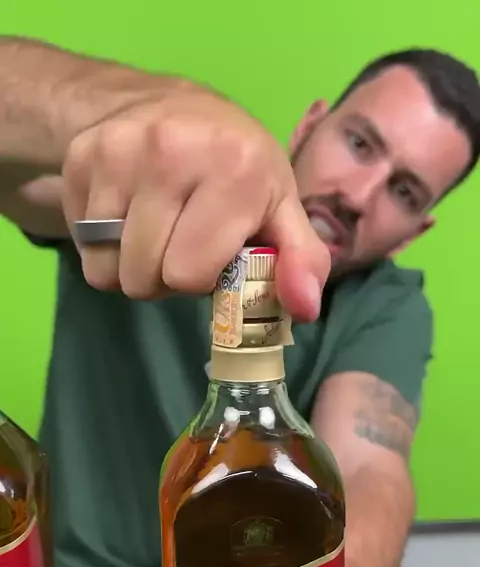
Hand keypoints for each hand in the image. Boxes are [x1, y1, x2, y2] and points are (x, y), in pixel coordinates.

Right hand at [61, 84, 329, 319]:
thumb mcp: (281, 206)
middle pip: (143, 278)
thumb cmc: (236, 164)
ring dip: (130, 267)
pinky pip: (82, 246)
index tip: (210, 252)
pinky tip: (128, 215)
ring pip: (106, 270)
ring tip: (155, 233)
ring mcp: (117, 152)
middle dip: (163, 278)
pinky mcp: (80, 158)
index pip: (189, 275)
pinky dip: (103, 246)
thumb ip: (302, 258)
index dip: (200, 278)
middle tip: (179, 244)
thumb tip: (304, 308)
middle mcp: (170, 151)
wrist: (170, 103)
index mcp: (233, 169)